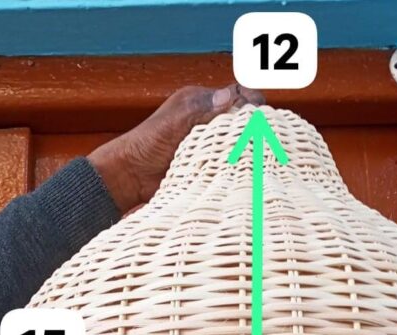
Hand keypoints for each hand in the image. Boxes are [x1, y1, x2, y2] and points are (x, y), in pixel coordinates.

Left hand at [88, 83, 264, 213]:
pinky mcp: (208, 164)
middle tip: (265, 138)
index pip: (236, 94)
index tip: (261, 115)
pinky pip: (229, 162)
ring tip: (260, 155)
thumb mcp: (172, 123)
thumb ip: (200, 110)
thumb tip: (231, 96)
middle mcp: (208, 120)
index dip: (252, 101)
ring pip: (238, 141)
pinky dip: (238, 164)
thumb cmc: (145, 145)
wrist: (130, 177)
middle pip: (241, 118)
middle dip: (255, 125)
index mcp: (199, 102)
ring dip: (248, 147)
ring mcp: (209, 143)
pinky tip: (247, 170)